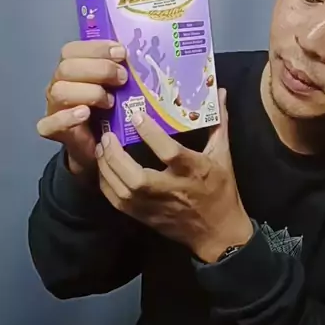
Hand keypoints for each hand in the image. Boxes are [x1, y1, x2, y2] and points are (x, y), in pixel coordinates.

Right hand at [37, 40, 127, 175]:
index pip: (73, 50)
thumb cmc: (108, 111)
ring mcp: (53, 107)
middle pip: (66, 68)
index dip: (97, 48)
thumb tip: (135, 56)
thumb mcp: (116, 87)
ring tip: (110, 102)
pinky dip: (67, 117)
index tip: (122, 53)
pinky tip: (85, 113)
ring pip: (59, 91)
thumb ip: (119, 71)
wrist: (99, 146)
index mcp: (71, 68)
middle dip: (99, 69)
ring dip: (89, 93)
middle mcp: (58, 84)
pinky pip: (49, 123)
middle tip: (123, 78)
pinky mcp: (52, 130)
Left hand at [96, 89, 252, 260]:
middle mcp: (172, 189)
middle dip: (116, 157)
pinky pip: (117, 202)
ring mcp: (155, 206)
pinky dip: (106, 184)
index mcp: (194, 171)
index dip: (151, 134)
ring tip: (101, 148)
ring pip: (123, 191)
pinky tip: (103, 168)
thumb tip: (218, 92)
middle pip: (136, 178)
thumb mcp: (223, 155)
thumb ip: (219, 123)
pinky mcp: (144, 217)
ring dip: (107, 168)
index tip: (136, 115)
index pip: (169, 152)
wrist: (217, 233)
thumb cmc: (221, 190)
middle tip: (107, 136)